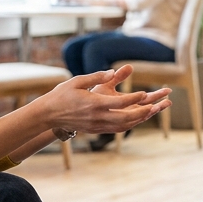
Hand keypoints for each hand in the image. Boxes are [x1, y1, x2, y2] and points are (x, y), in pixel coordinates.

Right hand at [39, 65, 169, 134]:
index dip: (134, 98)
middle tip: (154, 106)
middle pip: (125, 118)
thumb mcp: (77, 80)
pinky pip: (115, 130)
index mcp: (93, 104)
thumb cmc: (62, 94)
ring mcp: (96, 126)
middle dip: (141, 113)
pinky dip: (127, 125)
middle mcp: (97, 117)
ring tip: (149, 113)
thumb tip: (113, 71)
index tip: (145, 93)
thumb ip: (96, 76)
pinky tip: (134, 120)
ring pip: (122, 126)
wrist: (48, 114)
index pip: (119, 103)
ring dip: (137, 120)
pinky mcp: (95, 130)